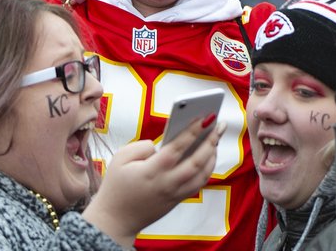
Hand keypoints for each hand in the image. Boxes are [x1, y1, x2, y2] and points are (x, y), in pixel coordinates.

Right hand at [82, 118, 222, 246]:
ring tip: (216, 137)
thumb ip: (140, 146)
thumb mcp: (119, 159)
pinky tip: (209, 155)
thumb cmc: (116, 186)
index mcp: (152, 171)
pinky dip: (208, 168)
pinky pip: (199, 183)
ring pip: (202, 175)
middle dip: (210, 141)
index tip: (204, 117)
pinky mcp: (177, 200)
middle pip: (196, 162)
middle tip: (219, 124)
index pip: (176, 149)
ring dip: (213, 155)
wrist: (116, 219)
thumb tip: (160, 145)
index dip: (192, 132)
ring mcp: (174, 194)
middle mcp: (167, 184)